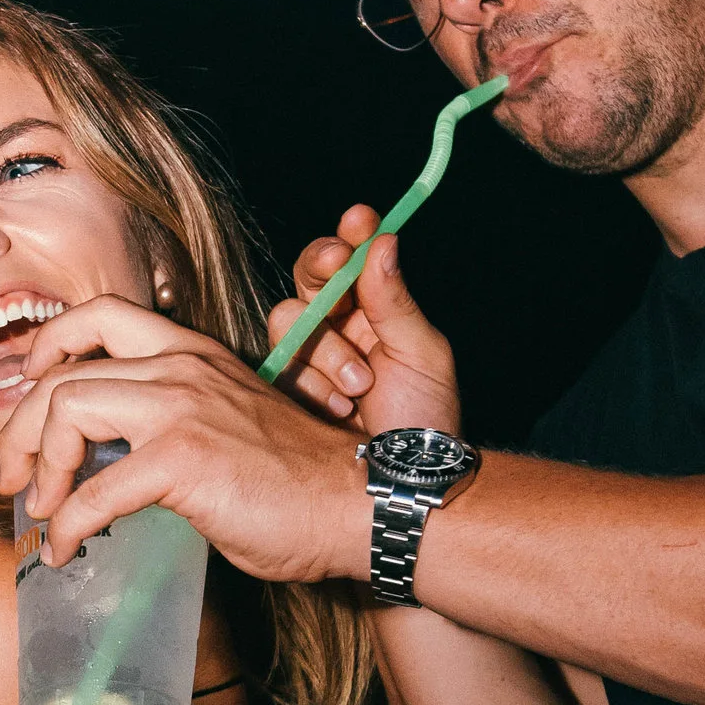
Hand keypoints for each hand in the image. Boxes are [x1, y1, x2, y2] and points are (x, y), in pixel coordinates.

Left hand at [0, 295, 370, 585]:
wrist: (359, 504)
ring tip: (38, 509)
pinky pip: (94, 491)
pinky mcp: (181, 459)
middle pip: (64, 372)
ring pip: (67, 409)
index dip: (49, 346)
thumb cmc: (298, 482)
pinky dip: (65, 525)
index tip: (26, 390)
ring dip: (38, 466)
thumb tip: (113, 460)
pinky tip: (64, 550)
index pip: (100, 317)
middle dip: (21, 427)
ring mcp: (180, 408)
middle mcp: (181, 367)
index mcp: (192, 353)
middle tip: (11, 474)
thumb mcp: (227, 425)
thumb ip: (172, 424)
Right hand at [265, 214, 463, 438]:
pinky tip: (339, 410)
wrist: (403, 485)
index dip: (351, 235)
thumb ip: (397, 300)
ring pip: (289, 321)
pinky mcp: (283, 393)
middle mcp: (338, 330)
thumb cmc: (425, 422)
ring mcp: (307, 362)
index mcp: (375, 313)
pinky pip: (279, 368)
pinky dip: (311, 387)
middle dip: (321, 268)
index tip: (358, 219)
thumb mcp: (423, 356)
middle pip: (309, 278)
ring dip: (326, 351)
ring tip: (360, 388)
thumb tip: (382, 240)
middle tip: (335, 266)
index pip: (354, 261)